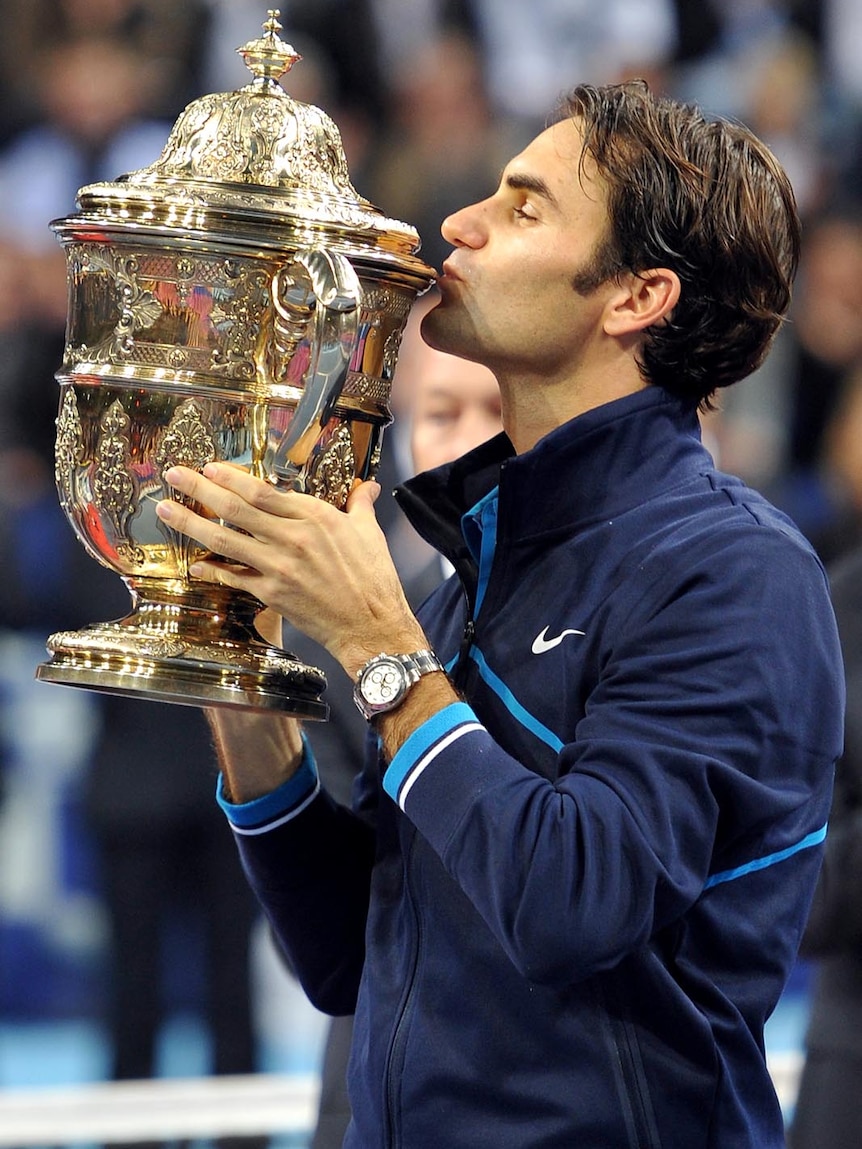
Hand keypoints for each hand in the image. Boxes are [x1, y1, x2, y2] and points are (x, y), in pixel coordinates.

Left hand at [155, 463, 427, 677]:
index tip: (209, 467)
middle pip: (235, 508)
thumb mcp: (370, 533)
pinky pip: (235, 578)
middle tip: (174, 476)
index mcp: (315, 517)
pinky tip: (197, 567)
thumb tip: (368, 487)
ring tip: (167, 511)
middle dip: (200, 489)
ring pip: (226, 541)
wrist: (372, 626)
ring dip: (192, 524)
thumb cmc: (374, 580)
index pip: (262, 491)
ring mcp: (278, 567)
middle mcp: (292, 538)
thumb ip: (360, 505)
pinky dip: (214, 572)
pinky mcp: (272, 594)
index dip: (231, 477)